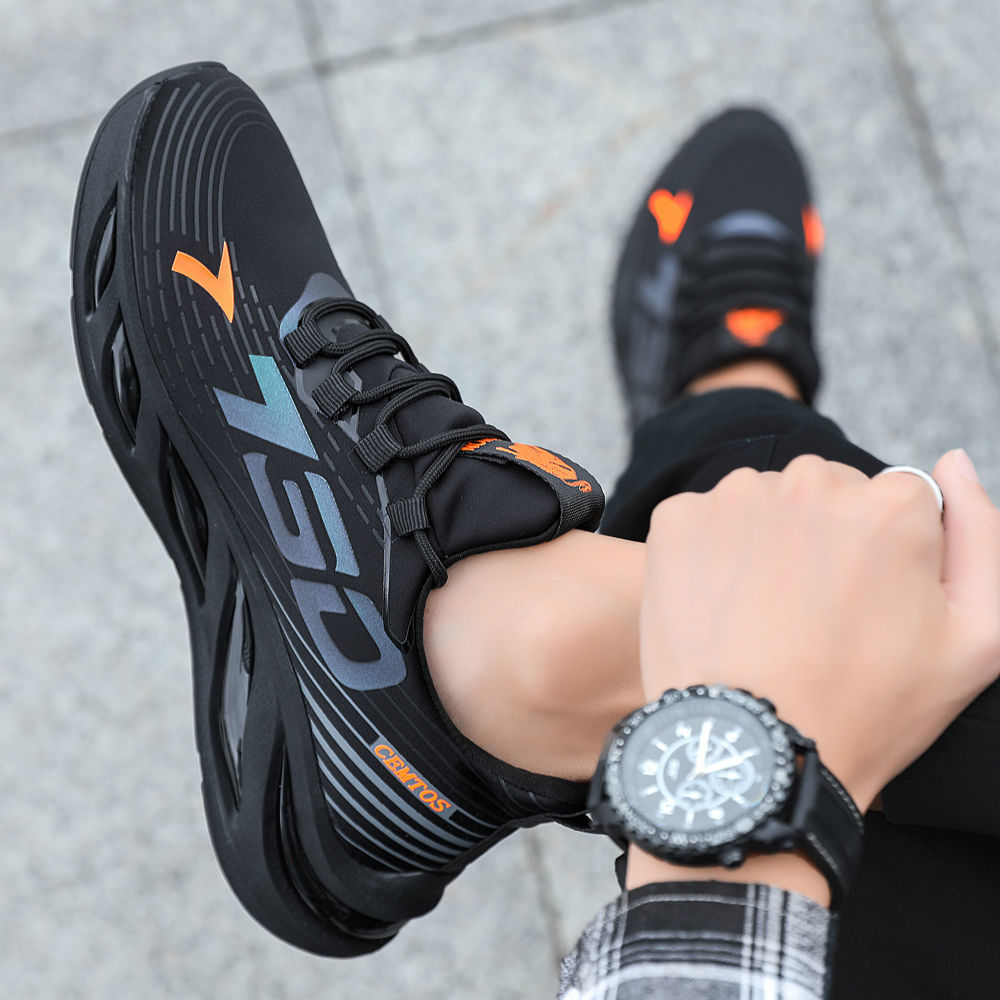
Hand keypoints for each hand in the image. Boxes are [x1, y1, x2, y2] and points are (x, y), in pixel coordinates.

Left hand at [640, 450, 999, 812]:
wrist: (752, 750)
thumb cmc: (868, 706)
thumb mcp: (975, 639)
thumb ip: (982, 537)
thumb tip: (952, 462)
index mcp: (892, 504)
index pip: (894, 502)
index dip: (883, 558)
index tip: (864, 606)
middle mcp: (812, 482)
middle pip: (825, 492)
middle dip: (823, 538)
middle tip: (812, 614)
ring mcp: (737, 497)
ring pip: (763, 502)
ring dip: (766, 539)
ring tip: (764, 614)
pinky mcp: (678, 519)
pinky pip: (705, 519)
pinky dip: (711, 551)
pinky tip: (721, 605)